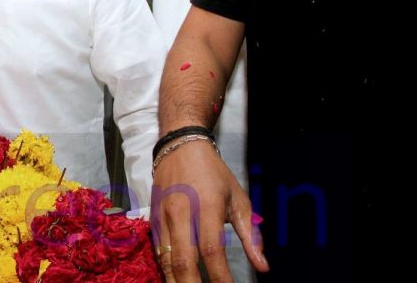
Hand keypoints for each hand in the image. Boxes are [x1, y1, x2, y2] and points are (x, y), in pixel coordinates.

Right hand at [151, 140, 267, 281]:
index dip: (221, 278)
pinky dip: (166, 271)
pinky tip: (175, 281)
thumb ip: (250, 236)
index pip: (212, 250)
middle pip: (183, 261)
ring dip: (176, 282)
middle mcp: (181, 213)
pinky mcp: (153, 219)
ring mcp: (163, 217)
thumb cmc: (214, 174)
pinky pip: (158, 251)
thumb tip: (263, 268)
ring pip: (166, 260)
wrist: (179, 147)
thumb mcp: (238, 200)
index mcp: (207, 207)